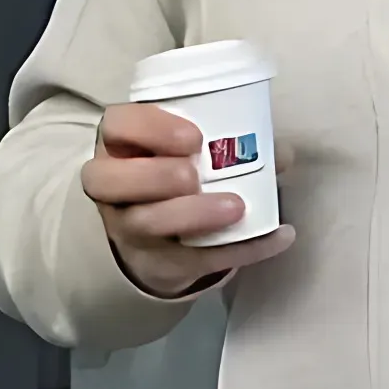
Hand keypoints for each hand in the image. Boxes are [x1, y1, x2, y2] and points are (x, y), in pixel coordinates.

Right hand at [82, 101, 293, 301]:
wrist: (161, 239)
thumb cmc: (176, 176)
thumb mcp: (189, 153)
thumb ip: (230, 143)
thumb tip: (279, 153)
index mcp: (121, 147)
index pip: (115, 125)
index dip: (148, 129)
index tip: (192, 138)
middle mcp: (113, 188)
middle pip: (108, 180)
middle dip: (155, 175)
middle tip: (193, 176)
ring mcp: (129, 229)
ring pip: (144, 223)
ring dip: (191, 214)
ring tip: (236, 208)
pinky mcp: (157, 263)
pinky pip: (193, 260)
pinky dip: (240, 249)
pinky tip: (278, 237)